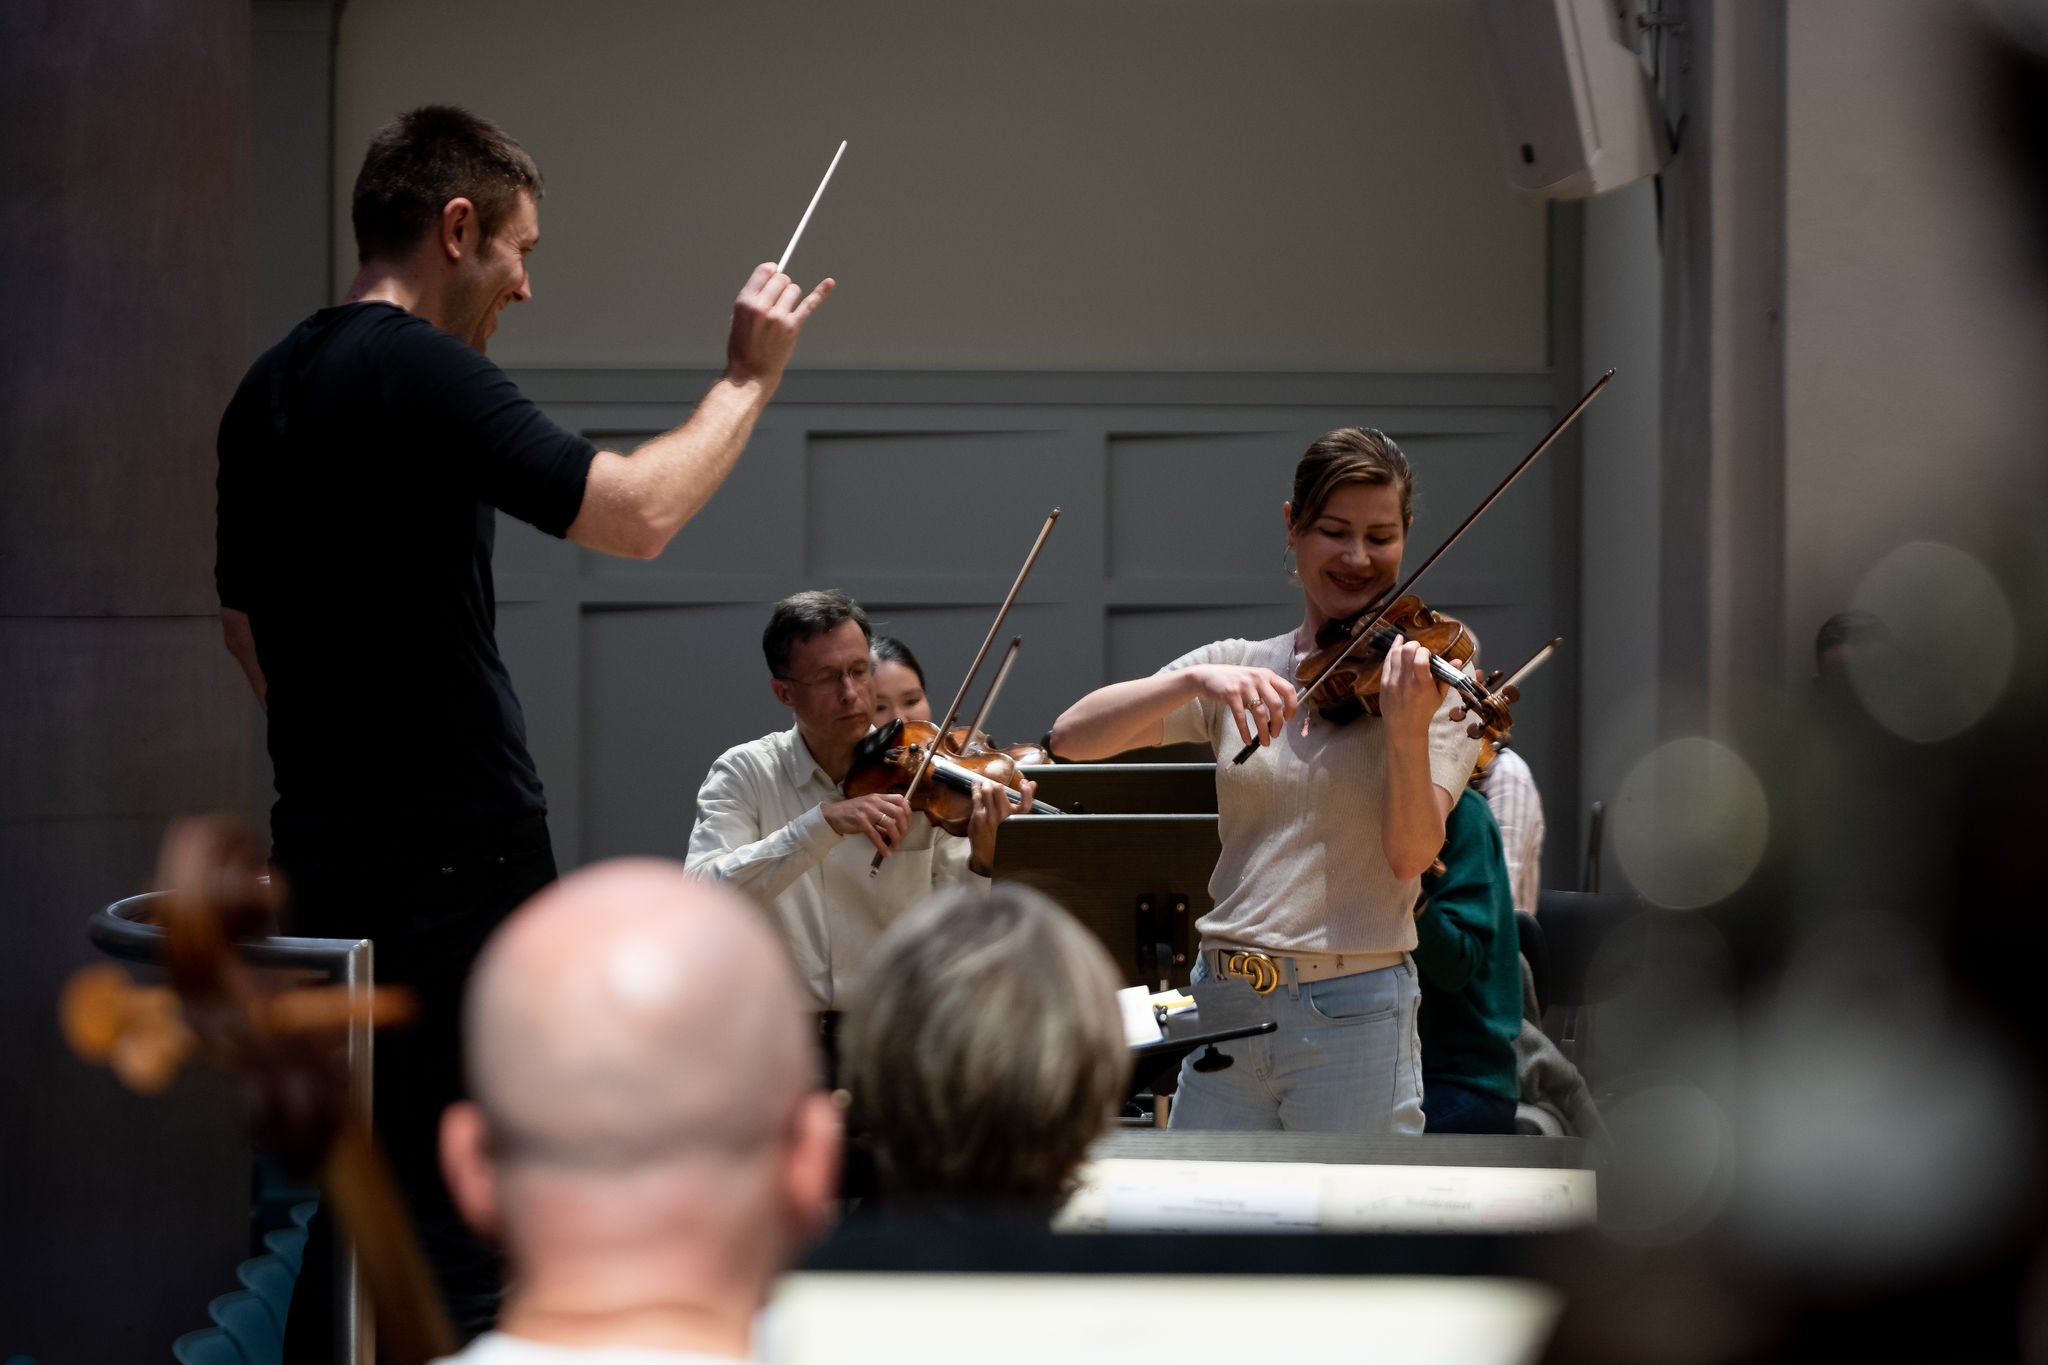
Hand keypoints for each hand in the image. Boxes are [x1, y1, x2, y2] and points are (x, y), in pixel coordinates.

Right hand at [725, 262, 833, 388]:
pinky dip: (821, 292)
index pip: (764, 271)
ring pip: (793, 289)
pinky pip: (809, 304)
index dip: (771, 270)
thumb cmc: (743, 345)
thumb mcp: (738, 316)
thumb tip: (772, 276)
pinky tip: (830, 283)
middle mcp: (762, 307)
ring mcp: (779, 317)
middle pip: (781, 278)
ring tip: (782, 310)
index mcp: (745, 302)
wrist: (751, 372)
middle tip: (776, 298)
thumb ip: (753, 297)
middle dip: (780, 284)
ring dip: (790, 295)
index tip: (774, 273)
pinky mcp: (792, 326)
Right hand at [822, 792, 909, 857]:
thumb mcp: (868, 808)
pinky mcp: (860, 821)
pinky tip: (885, 852)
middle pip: (898, 812)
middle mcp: (874, 802)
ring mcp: (867, 811)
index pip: (900, 799)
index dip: (907, 812)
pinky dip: (882, 846)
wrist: (831, 815)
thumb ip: (881, 813)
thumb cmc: (850, 812)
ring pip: (889, 824)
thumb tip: (896, 826)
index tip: (907, 823)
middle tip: (902, 836)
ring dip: (896, 837)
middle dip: (904, 827)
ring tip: (895, 845)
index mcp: (877, 797)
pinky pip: (875, 835)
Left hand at [964, 776, 1033, 875]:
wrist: (987, 854)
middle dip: (996, 785)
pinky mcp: (978, 817)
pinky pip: (976, 797)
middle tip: (995, 785)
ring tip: (985, 785)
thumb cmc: (1004, 835)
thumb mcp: (1017, 821)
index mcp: (1017, 819)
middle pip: (999, 790)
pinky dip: (975, 788)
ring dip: (985, 785)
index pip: (1026, 802)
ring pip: (986, 791)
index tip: (1024, 783)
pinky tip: (975, 785)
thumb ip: (1025, 801)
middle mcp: (1005, 817)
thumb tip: (1032, 783)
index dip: (1027, 790)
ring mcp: (990, 816)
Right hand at [1192, 664, 1298, 747]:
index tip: (1288, 719)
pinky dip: (1245, 732)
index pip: (1288, 690)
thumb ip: (1266, 691)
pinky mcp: (1231, 694)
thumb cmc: (1233, 680)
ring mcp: (1244, 685)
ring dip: (1263, 731)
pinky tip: (1247, 740)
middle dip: (1278, 724)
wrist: (1208, 675)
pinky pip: (1241, 717)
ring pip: (1260, 713)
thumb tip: (1278, 717)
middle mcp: (1258, 678)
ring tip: (1264, 742)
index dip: (1292, 707)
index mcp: (1267, 675)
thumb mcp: (1253, 679)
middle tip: (1275, 734)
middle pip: (1276, 704)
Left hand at [1379, 639, 1447, 737]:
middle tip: (1419, 650)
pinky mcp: (1384, 682)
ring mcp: (1392, 681)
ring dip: (1404, 646)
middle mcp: (1406, 682)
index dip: (1425, 651)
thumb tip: (1458, 660)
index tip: (1428, 654)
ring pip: (1395, 653)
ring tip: (1410, 648)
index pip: (1420, 658)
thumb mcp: (1439, 696)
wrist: (1404, 727)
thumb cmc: (1424, 711)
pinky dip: (1393, 649)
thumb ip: (1447, 676)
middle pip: (1407, 651)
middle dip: (1415, 645)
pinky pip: (1387, 660)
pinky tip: (1398, 642)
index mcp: (1422, 685)